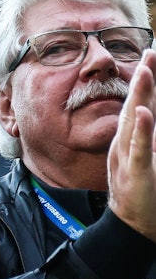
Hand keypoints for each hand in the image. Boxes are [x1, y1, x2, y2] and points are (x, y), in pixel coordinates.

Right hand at [107, 49, 155, 240]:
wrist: (133, 224)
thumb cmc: (144, 193)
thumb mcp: (147, 159)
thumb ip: (149, 138)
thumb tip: (149, 114)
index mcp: (132, 138)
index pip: (138, 104)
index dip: (144, 81)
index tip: (150, 56)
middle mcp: (127, 142)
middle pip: (134, 104)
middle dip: (143, 79)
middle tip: (149, 54)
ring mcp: (129, 155)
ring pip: (134, 120)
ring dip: (140, 95)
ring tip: (145, 72)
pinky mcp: (136, 172)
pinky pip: (139, 149)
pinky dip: (142, 131)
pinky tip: (144, 114)